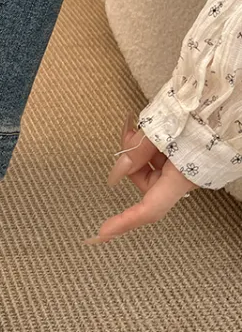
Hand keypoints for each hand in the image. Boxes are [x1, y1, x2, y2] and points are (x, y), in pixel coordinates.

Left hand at [84, 113, 197, 244]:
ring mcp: (190, 168)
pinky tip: (148, 127)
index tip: (101, 233)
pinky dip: (152, 146)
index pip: (150, 208)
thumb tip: (116, 173)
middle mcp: (188, 178)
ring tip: (139, 124)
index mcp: (183, 176)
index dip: (125, 221)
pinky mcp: (191, 158)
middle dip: (131, 161)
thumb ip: (137, 151)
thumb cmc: (201, 110)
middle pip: (146, 182)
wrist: (229, 98)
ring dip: (140, 149)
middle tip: (128, 131)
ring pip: (153, 168)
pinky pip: (164, 159)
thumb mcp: (162, 126)